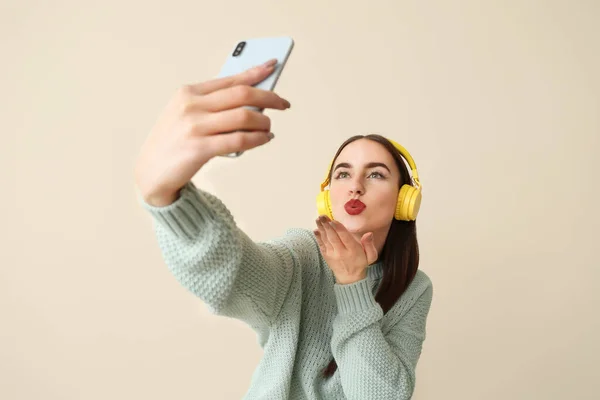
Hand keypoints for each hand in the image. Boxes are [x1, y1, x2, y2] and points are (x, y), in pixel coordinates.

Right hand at [134, 58, 290, 205]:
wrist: (150, 172)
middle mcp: (191, 106)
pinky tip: (265, 139)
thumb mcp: (186, 114)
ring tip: (269, 128)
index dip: (255, 72)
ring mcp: (195, 127)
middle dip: (268, 97)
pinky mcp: (200, 149)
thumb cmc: (174, 142)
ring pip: (244, 117)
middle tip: (283, 103)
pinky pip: (239, 140)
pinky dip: (258, 139)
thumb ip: (214, 105)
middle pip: (242, 95)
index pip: (230, 79)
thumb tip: (253, 101)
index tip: (273, 66)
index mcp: (188, 92)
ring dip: (264, 122)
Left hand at [313, 215, 377, 284]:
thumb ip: (369, 245)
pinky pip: (321, 245)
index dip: (339, 229)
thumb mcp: (371, 256)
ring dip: (321, 229)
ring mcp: (332, 255)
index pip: (345, 238)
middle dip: (327, 226)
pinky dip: (318, 237)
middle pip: (333, 237)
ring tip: (318, 219)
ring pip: (326, 240)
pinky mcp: (326, 256)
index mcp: (353, 251)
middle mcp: (341, 252)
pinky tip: (316, 230)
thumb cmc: (361, 263)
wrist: (350, 278)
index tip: (334, 220)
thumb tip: (369, 234)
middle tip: (323, 216)